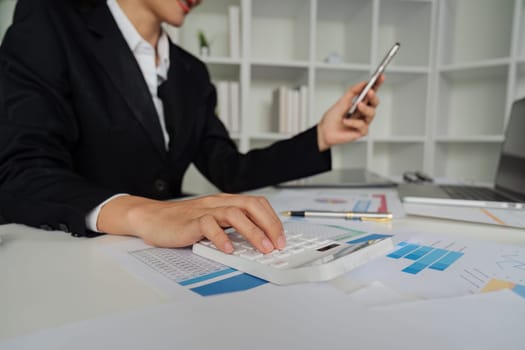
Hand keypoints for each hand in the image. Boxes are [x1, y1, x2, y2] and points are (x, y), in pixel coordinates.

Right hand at [97, 193, 285, 253]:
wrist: (152, 218)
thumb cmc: (182, 222)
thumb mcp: (212, 221)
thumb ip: (231, 227)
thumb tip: (257, 241)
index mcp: (225, 202)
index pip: (256, 203)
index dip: (272, 219)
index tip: (281, 238)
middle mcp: (217, 203)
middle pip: (250, 205)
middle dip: (269, 224)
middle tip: (277, 244)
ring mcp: (204, 211)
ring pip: (234, 214)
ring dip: (253, 232)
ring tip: (262, 248)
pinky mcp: (190, 222)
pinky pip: (208, 226)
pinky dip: (221, 238)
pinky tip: (229, 249)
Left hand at [316, 76, 383, 150]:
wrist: (324, 131)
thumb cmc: (332, 118)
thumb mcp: (342, 101)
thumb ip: (353, 92)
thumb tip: (363, 83)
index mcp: (360, 103)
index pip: (371, 93)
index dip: (377, 84)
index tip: (381, 77)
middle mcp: (363, 112)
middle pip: (375, 102)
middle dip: (373, 96)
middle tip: (369, 92)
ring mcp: (363, 122)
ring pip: (372, 113)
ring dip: (365, 108)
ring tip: (358, 106)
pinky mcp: (361, 132)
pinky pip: (363, 126)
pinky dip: (353, 122)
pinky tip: (346, 121)